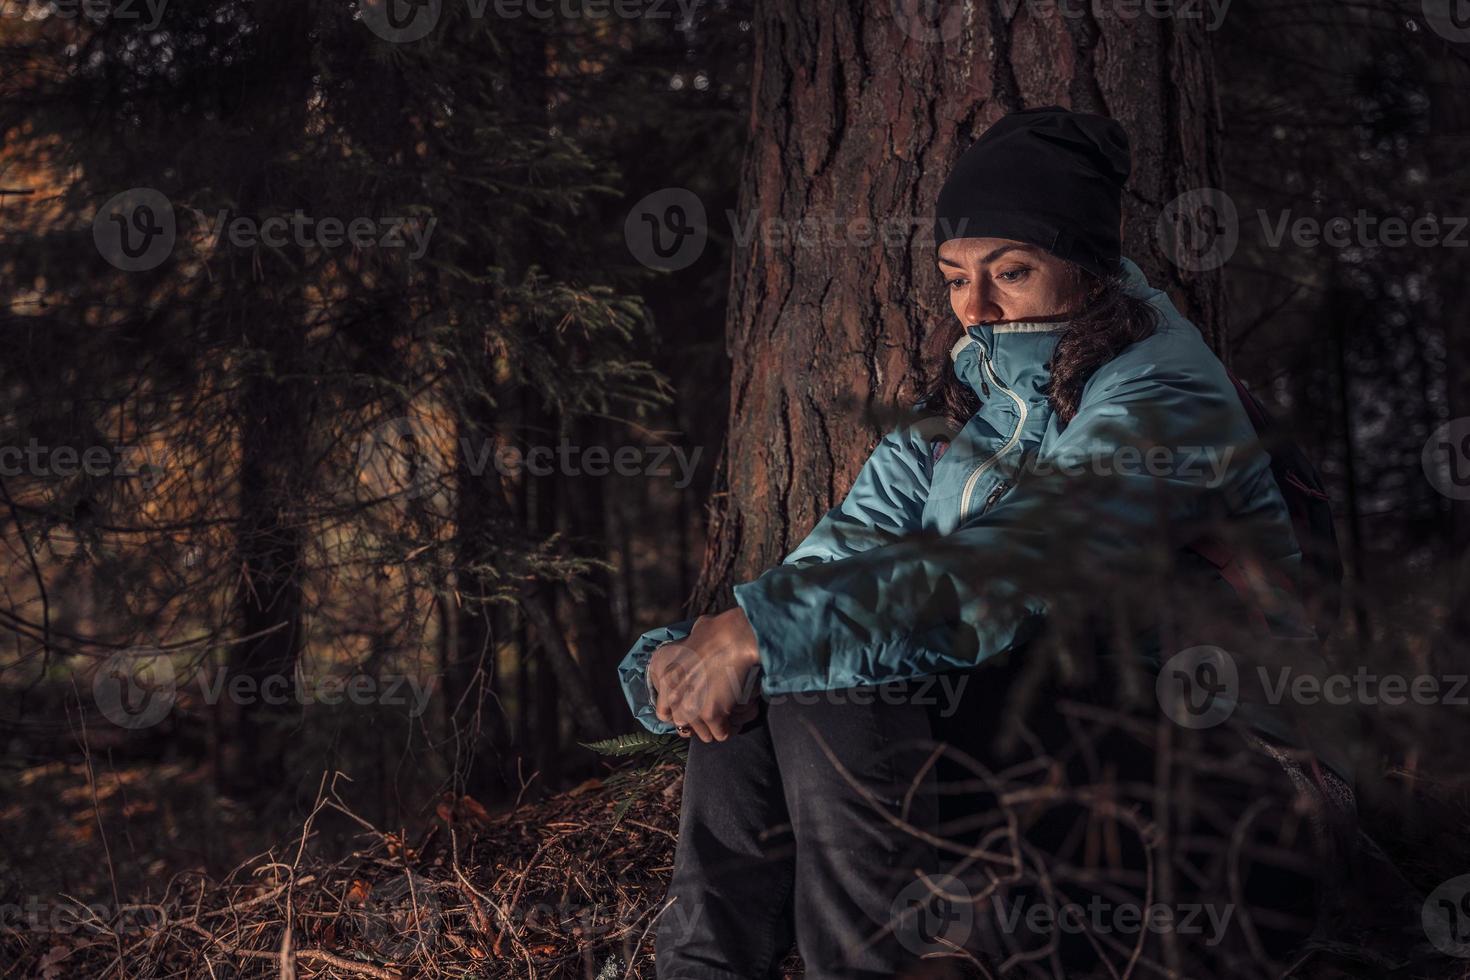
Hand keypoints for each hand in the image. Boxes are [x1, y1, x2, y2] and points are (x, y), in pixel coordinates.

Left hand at [650, 607, 760, 741]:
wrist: (733, 639)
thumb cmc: (718, 631)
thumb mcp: (692, 634)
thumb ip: (690, 645)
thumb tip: (698, 636)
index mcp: (662, 674)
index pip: (663, 711)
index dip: (679, 709)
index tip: (692, 705)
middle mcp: (670, 694)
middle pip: (681, 724)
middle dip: (696, 721)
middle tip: (711, 711)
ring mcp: (688, 707)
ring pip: (702, 734)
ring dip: (714, 726)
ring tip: (727, 716)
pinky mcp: (710, 715)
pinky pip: (721, 734)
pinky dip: (730, 727)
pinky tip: (737, 718)